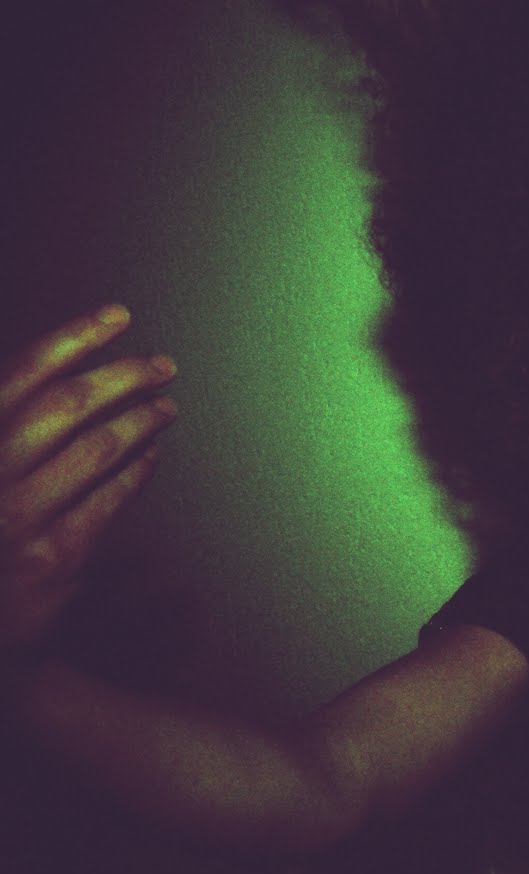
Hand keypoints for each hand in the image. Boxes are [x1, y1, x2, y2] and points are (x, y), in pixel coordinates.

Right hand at [0, 305, 178, 658]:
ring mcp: (17, 516)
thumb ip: (16, 423)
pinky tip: (152, 455)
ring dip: (140, 420)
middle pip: (68, 404)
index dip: (75, 336)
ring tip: (166, 407)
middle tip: (163, 365)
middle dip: (124, 376)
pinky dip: (136, 472)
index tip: (118, 315)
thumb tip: (70, 371)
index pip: (24, 373)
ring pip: (96, 449)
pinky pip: (109, 500)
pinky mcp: (51, 558)